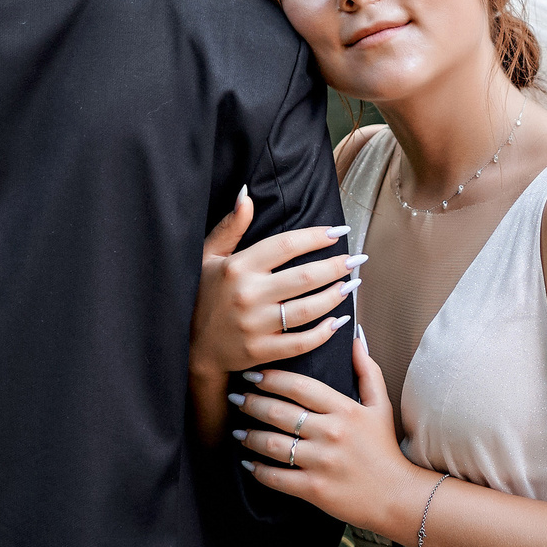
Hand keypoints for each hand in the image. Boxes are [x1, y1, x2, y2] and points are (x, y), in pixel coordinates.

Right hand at [191, 187, 362, 378]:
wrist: (190, 346)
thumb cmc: (202, 295)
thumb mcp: (208, 256)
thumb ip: (230, 226)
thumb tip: (247, 194)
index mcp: (237, 267)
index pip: (286, 245)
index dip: (316, 237)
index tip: (339, 233)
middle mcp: (247, 294)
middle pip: (305, 277)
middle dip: (337, 266)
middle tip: (356, 260)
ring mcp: (254, 325)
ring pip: (308, 309)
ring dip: (336, 296)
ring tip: (352, 285)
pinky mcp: (260, 351)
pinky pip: (301, 343)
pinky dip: (324, 332)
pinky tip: (338, 321)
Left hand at [234, 331, 426, 536]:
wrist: (397, 496)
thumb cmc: (385, 450)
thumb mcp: (381, 406)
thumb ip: (367, 371)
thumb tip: (356, 339)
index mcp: (345, 409)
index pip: (299, 386)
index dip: (271, 378)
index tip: (253, 375)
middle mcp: (331, 432)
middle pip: (279, 412)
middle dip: (251, 403)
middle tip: (236, 399)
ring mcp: (321, 462)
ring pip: (272, 444)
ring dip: (248, 436)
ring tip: (237, 431)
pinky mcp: (313, 489)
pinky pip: (275, 477)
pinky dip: (257, 470)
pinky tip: (248, 462)